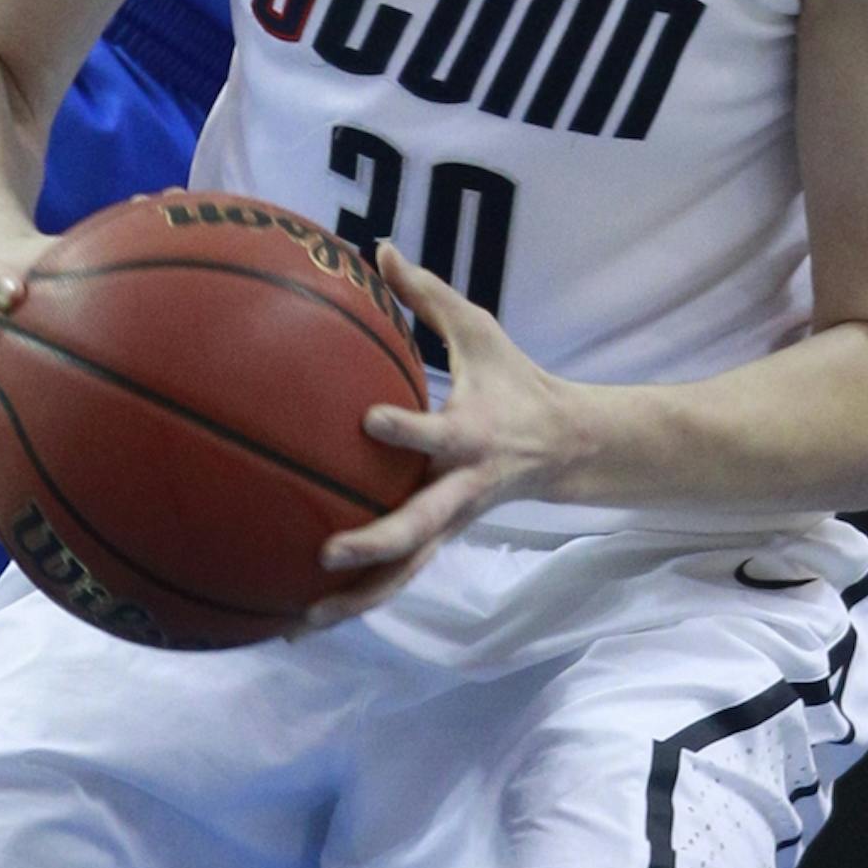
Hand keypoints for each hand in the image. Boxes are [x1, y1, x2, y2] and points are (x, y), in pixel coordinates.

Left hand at [304, 245, 582, 625]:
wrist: (565, 445)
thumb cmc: (512, 379)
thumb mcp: (479, 329)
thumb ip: (426, 294)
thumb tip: (378, 246)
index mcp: (470, 434)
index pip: (437, 436)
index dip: (407, 431)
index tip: (368, 420)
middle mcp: (460, 487)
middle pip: (420, 527)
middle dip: (376, 543)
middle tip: (326, 552)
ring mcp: (451, 521)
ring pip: (407, 571)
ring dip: (359, 599)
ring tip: (301, 621)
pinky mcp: (441, 539)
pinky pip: (400, 577)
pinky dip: (359, 601)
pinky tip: (306, 618)